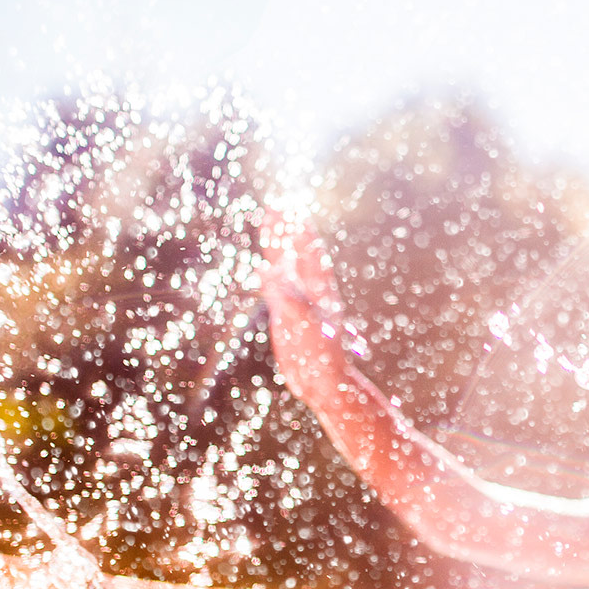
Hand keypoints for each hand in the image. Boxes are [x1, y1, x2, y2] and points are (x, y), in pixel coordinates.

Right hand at [258, 210, 357, 397]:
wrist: (324, 386)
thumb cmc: (321, 360)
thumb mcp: (304, 328)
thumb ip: (287, 299)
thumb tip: (270, 270)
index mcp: (319, 292)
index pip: (308, 253)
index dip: (299, 231)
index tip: (291, 207)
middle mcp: (310, 293)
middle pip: (296, 253)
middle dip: (286, 229)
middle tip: (278, 203)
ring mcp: (299, 303)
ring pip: (286, 267)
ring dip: (277, 245)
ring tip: (269, 221)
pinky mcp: (288, 317)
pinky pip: (277, 289)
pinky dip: (270, 273)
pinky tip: (263, 266)